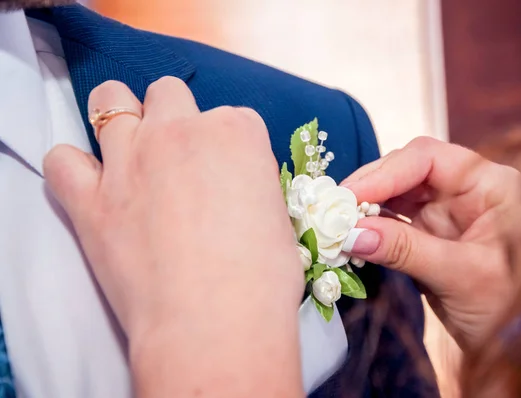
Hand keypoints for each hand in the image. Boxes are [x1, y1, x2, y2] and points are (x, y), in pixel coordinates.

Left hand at [43, 77, 302, 396]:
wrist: (216, 323)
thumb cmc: (262, 279)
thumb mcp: (277, 218)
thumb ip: (252, 187)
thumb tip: (237, 191)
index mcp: (236, 132)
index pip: (232, 118)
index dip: (230, 147)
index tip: (229, 175)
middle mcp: (180, 131)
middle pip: (169, 93)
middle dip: (174, 116)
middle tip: (180, 156)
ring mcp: (130, 160)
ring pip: (110, 99)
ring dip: (119, 117)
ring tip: (129, 149)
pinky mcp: (91, 199)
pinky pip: (61, 160)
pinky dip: (72, 167)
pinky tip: (90, 184)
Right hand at [341, 137, 520, 349]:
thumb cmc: (516, 309)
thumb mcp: (462, 276)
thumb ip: (406, 250)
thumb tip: (351, 234)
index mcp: (489, 185)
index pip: (428, 159)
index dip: (385, 172)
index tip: (349, 195)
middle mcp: (465, 191)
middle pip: (406, 172)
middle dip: (370, 187)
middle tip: (333, 208)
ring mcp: (445, 215)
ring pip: (395, 196)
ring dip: (365, 207)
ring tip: (335, 221)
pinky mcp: (429, 238)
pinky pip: (393, 224)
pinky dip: (370, 229)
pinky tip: (351, 237)